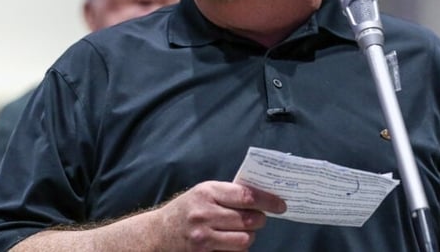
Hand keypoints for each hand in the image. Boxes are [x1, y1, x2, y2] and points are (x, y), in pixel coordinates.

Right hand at [156, 180, 286, 250]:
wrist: (158, 234)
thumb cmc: (187, 210)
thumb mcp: (203, 193)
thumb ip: (229, 193)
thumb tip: (262, 196)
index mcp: (207, 192)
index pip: (246, 196)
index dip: (268, 201)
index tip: (281, 204)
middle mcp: (205, 214)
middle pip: (250, 220)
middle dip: (259, 219)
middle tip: (258, 218)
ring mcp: (203, 236)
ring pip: (245, 240)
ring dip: (249, 236)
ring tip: (241, 230)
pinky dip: (238, 247)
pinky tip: (229, 241)